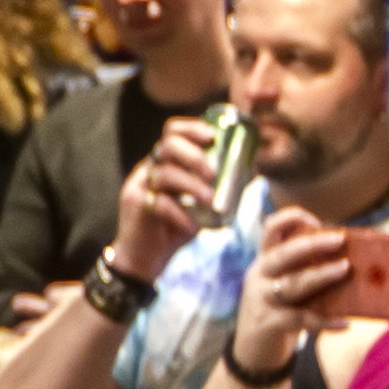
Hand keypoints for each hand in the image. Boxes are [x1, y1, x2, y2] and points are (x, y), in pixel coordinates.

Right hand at [110, 130, 222, 281]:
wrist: (143, 260)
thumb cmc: (174, 229)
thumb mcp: (199, 205)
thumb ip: (216, 189)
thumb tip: (251, 171)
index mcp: (164, 162)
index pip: (173, 132)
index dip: (192, 128)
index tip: (213, 136)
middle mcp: (149, 168)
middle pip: (167, 145)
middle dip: (194, 156)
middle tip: (213, 172)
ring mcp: (139, 185)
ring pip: (164, 173)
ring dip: (191, 185)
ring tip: (210, 199)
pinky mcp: (137, 205)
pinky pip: (159, 203)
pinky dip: (180, 213)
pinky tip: (192, 226)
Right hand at [232, 207, 352, 368]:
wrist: (252, 354)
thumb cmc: (279, 313)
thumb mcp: (284, 287)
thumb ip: (305, 272)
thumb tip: (350, 261)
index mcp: (265, 261)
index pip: (270, 229)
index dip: (290, 219)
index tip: (316, 220)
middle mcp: (259, 276)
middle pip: (283, 253)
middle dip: (312, 243)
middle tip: (340, 239)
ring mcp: (262, 300)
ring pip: (292, 284)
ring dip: (320, 275)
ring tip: (345, 269)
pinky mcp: (268, 324)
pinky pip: (300, 319)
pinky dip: (324, 321)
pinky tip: (344, 322)